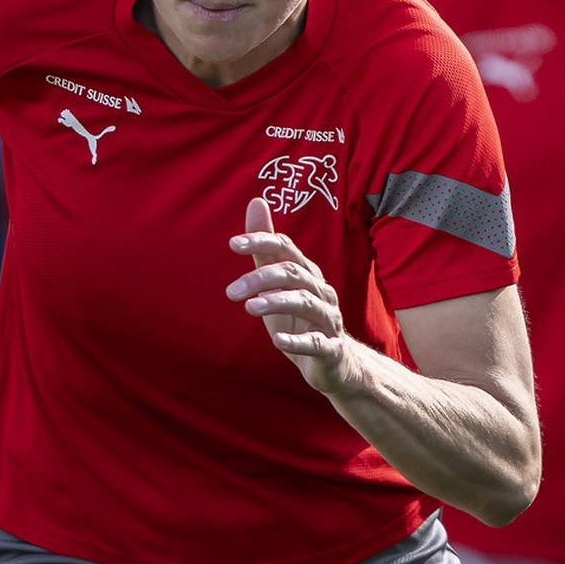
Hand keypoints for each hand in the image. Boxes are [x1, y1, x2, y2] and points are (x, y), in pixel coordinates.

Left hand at [227, 197, 352, 392]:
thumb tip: (256, 201)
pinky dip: (297, 340)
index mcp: (308, 273)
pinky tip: (278, 341)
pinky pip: (316, 342)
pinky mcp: (331, 348)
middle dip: (260, 279)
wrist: (333, 361)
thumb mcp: (278, 281)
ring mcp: (329, 319)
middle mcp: (321, 291)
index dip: (262, 242)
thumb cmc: (299, 317)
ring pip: (306, 303)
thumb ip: (266, 247)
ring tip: (250, 307)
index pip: (286, 248)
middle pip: (293, 274)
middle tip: (231, 292)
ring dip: (277, 302)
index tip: (233, 244)